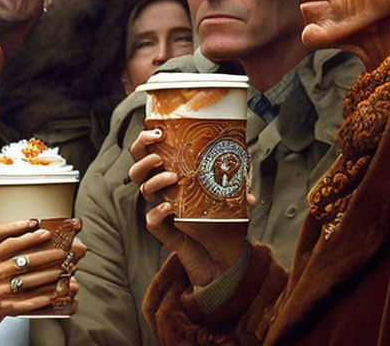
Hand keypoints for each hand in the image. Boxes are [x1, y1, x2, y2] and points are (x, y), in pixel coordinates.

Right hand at [0, 219, 85, 344]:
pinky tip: (54, 292)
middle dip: (44, 250)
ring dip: (49, 273)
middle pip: (19, 253)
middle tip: (60, 248)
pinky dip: (43, 296)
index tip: (36, 223)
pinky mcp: (0, 305)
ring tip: (63, 268)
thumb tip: (29, 233)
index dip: (18, 226)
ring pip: (27, 277)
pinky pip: (27, 299)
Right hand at [130, 128, 250, 286]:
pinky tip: (169, 208)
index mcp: (173, 176)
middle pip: (138, 168)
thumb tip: (250, 193)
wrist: (222, 259)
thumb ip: (239, 191)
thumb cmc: (222, 223)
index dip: (147, 140)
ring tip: (172, 176)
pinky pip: (151, 220)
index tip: (159, 130)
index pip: (151, 152)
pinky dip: (158, 213)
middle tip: (158, 152)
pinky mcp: (164, 232)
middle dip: (143, 154)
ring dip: (154, 180)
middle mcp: (163, 191)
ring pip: (143, 190)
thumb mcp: (232, 199)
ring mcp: (162, 210)